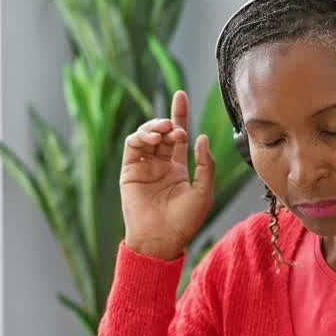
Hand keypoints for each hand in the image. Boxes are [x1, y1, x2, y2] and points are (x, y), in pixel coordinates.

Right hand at [121, 90, 214, 260]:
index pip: (179, 136)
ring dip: (155, 127)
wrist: (160, 239)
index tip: (180, 95)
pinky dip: (141, 136)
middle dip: (169, 121)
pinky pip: (132, 146)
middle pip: (162, 132)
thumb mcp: (203, 191)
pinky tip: (153, 138)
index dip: (180, 115)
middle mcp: (159, 165)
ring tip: (165, 130)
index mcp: (177, 169)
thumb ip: (206, 164)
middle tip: (176, 128)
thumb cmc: (184, 221)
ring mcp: (143, 167)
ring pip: (146, 136)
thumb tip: (202, 138)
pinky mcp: (129, 171)